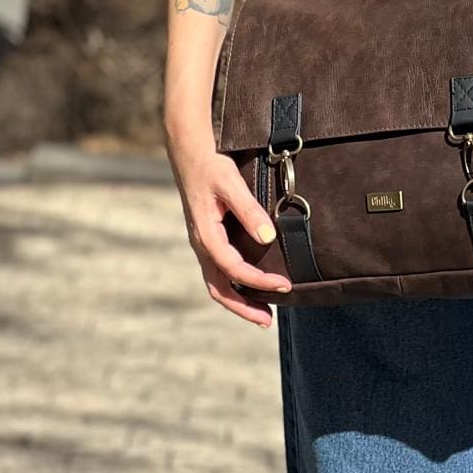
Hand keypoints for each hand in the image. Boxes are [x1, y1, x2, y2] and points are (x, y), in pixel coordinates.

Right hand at [165, 132, 291, 326]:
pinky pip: (218, 270)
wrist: (189, 152)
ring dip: (238, 300)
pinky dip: (233, 285)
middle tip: (268, 320)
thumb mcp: (231, 183)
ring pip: (216, 283)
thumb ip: (249, 210)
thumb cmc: (211, 166)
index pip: (232, 269)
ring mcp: (202, 243)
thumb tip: (267, 238)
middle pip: (218, 288)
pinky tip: (250, 287)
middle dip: (243, 307)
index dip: (257, 281)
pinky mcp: (207, 238)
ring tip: (262, 313)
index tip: (283, 285)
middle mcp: (201, 244)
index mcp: (205, 234)